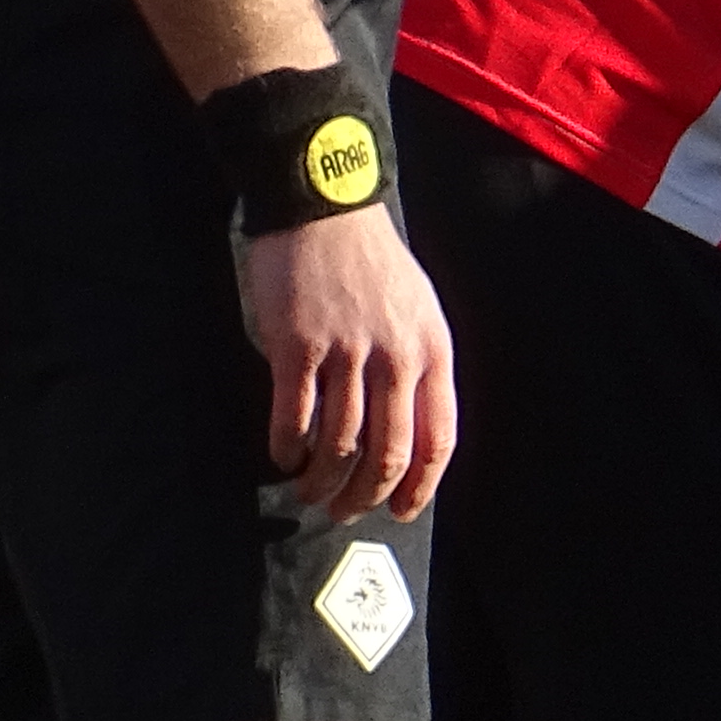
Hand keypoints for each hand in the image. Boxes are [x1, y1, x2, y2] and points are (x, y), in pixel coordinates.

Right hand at [243, 204, 459, 521]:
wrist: (324, 208)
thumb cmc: (372, 262)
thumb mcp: (421, 311)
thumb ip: (420, 367)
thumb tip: (411, 433)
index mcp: (434, 352)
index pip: (438, 440)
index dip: (419, 487)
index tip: (400, 511)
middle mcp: (397, 358)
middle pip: (387, 455)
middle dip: (365, 497)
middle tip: (343, 512)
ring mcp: (347, 353)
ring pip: (339, 446)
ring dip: (321, 481)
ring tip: (309, 490)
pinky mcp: (298, 347)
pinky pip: (295, 419)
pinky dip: (287, 449)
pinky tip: (282, 457)